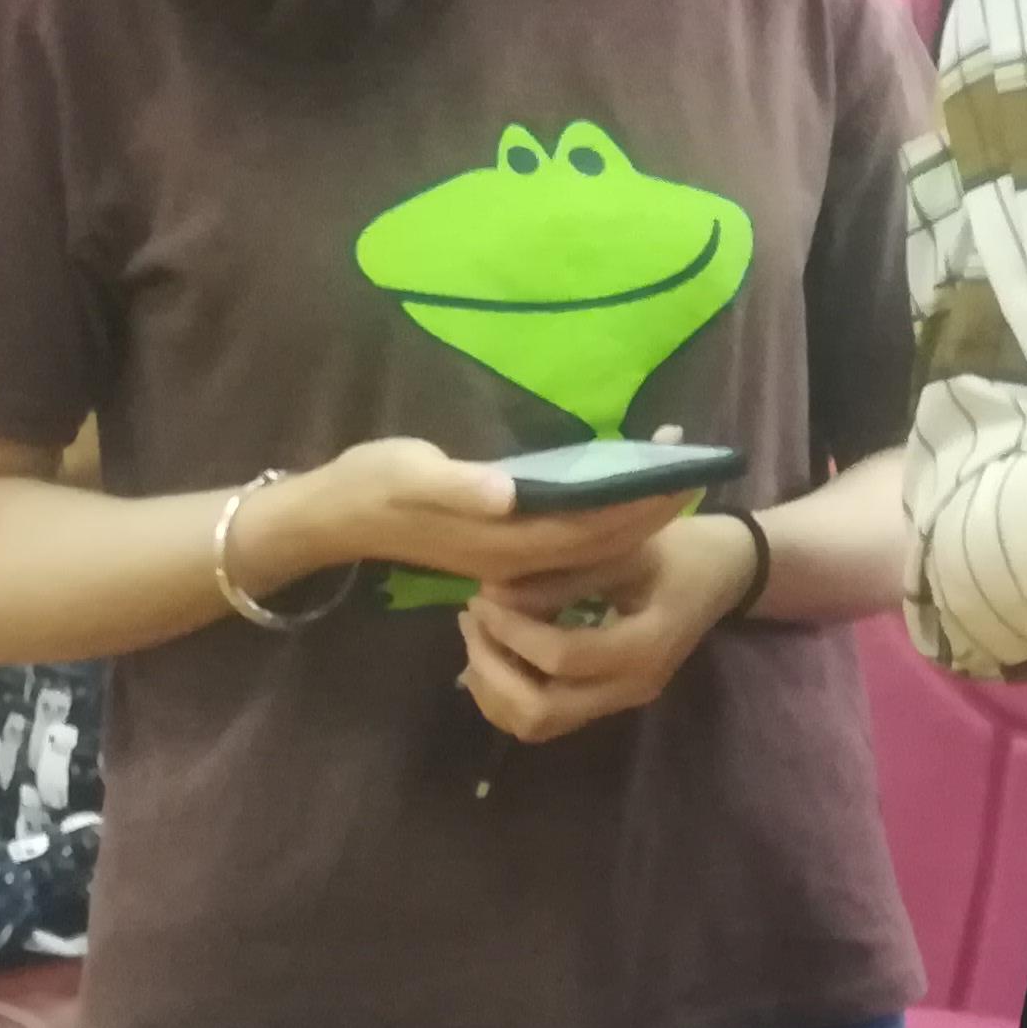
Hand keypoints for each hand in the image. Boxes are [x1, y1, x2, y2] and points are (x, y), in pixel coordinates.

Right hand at [248, 438, 694, 599]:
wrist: (330, 518)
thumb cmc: (371, 485)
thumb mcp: (409, 476)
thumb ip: (458, 486)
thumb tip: (507, 493)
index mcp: (505, 540)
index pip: (592, 525)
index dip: (640, 502)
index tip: (682, 474)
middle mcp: (518, 558)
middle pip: (603, 539)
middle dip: (651, 507)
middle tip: (696, 469)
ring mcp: (512, 558)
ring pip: (591, 542)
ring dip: (633, 512)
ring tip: (673, 477)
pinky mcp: (504, 549)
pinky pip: (570, 539)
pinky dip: (603, 515)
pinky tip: (622, 491)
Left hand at [457, 512, 744, 745]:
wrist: (725, 571)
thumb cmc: (680, 549)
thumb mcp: (625, 550)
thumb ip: (562, 578)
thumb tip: (492, 595)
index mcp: (645, 648)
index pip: (562, 658)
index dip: (512, 631)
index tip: (484, 596)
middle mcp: (632, 688)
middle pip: (541, 711)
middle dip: (494, 668)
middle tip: (474, 620)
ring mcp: (620, 701)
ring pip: (535, 724)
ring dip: (494, 687)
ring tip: (478, 635)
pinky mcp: (607, 702)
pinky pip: (544, 719)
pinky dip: (508, 695)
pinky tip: (496, 656)